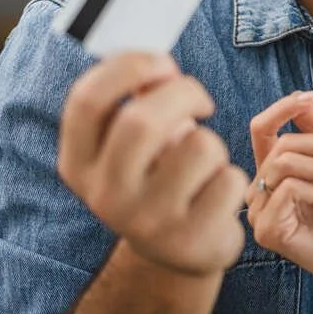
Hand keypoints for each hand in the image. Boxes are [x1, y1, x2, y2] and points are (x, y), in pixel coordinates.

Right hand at [57, 53, 249, 276]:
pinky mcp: (190, 240)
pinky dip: (233, 177)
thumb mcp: (134, 145)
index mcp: (79, 164)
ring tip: (205, 161)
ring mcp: (147, 221)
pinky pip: (229, 180)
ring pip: (199, 146)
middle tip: (200, 101)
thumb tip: (157, 62)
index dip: (128, 67)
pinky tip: (217, 193)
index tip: (163, 62)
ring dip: (212, 141)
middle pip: (142, 120)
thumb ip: (137, 101)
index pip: (86, 101)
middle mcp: (104, 195)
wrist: (178, 252)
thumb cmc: (159, 176)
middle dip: (184, 93)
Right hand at [245, 92, 312, 295]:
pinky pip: (289, 188)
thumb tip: (304, 97)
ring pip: (285, 164)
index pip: (261, 130)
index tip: (310, 95)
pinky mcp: (266, 230)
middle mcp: (259, 191)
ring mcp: (259, 212)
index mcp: (273, 173)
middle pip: (282, 144)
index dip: (281, 108)